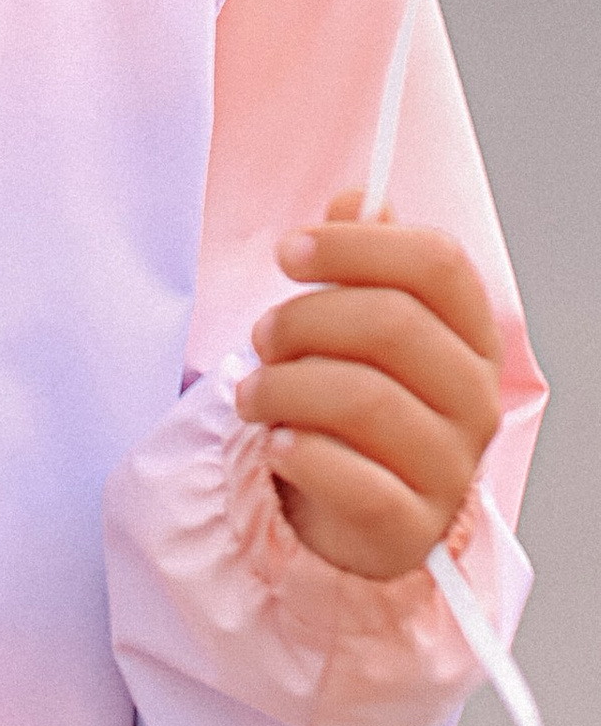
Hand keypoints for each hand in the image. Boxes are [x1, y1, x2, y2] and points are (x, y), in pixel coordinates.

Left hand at [237, 192, 502, 580]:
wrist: (354, 509)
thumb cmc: (353, 398)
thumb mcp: (357, 321)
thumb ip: (364, 257)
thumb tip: (359, 199)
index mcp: (470, 334)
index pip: (438, 262)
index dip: (356, 245)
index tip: (289, 251)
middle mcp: (475, 398)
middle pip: (392, 322)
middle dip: (304, 318)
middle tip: (262, 336)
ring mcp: (450, 466)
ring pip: (364, 397)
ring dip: (284, 386)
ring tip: (251, 394)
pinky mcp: (413, 525)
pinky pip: (356, 480)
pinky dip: (300, 453)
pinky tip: (277, 444)